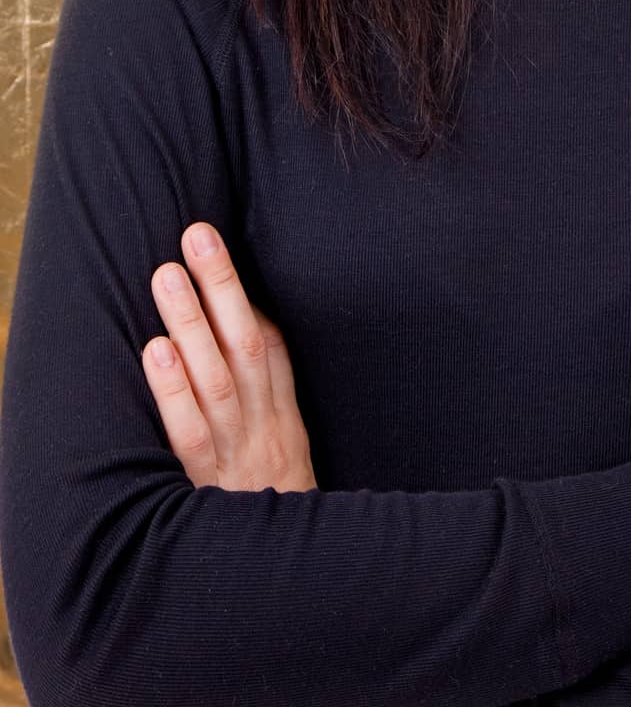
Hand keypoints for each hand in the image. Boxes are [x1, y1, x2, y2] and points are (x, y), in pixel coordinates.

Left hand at [142, 222, 317, 492]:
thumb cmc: (275, 506)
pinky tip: (155, 351)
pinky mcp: (206, 484)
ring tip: (166, 274)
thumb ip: (267, 396)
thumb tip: (245, 326)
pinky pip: (191, 431)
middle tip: (195, 233)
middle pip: (244, 344)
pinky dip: (174, 390)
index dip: (245, 293)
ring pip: (217, 377)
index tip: (216, 245)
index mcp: (284, 415)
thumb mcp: (286, 449)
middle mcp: (264, 427)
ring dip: (193, 322)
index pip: (268, 343)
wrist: (288, 583)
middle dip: (221, 285)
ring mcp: (236, 454)